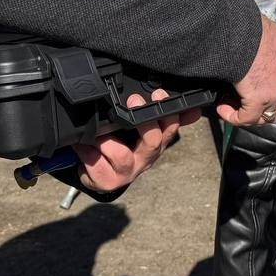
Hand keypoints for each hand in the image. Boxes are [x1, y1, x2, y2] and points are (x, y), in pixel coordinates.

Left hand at [72, 88, 195, 191]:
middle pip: (153, 142)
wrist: (99, 175)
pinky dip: (86, 151)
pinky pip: (96, 164)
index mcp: (156, 144)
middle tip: (133, 100)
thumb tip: (194, 109)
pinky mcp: (106, 181)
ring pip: (122, 155)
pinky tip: (81, 144)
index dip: (167, 112)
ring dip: (107, 141)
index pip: (170, 128)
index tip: (158, 94)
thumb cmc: (122, 148)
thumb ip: (164, 118)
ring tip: (96, 133)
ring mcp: (126, 173)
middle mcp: (144, 160)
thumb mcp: (142, 132)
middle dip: (144, 120)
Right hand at [216, 15, 275, 125]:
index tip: (249, 91)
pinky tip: (222, 109)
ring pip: (264, 116)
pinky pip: (246, 118)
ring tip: (229, 106)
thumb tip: (253, 53)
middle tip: (240, 104)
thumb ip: (267, 48)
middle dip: (259, 110)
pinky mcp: (260, 99)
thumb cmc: (250, 27)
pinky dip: (233, 117)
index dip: (268, 94)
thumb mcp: (267, 35)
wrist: (243, 30)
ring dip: (247, 115)